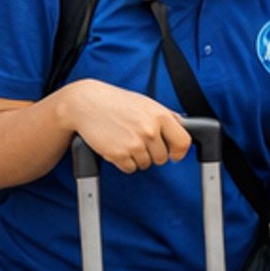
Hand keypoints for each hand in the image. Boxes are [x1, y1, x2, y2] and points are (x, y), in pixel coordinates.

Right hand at [64, 83, 191, 172]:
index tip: (174, 155)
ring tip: (126, 140)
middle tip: (139, 142)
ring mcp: (134, 143)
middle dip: (152, 154)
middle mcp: (149, 130)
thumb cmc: (116, 102)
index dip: (179, 152)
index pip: (183, 142)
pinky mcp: (119, 154)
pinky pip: (130, 168)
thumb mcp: (145, 103)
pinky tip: (118, 146)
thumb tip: (182, 125)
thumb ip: (165, 115)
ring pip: (145, 164)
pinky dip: (124, 162)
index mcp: (160, 116)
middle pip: (162, 158)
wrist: (87, 103)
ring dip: (137, 158)